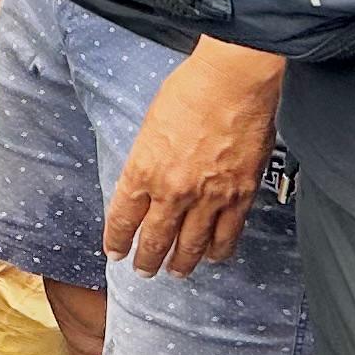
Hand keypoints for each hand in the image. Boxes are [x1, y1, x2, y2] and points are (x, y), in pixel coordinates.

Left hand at [103, 40, 283, 279]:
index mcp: (143, 170)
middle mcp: (172, 191)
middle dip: (146, 259)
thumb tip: (148, 180)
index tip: (115, 251)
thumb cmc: (189, 92)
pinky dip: (219, 250)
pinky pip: (227, 235)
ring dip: (181, 262)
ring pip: (191, 245)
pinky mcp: (240, 196)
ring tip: (176, 271)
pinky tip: (214, 256)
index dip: (118, 239)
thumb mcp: (150, 126)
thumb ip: (148, 159)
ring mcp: (208, 197)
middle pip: (155, 239)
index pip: (123, 217)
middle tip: (143, 270)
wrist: (232, 83)